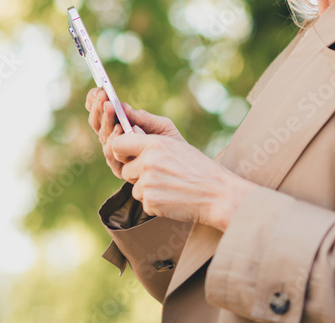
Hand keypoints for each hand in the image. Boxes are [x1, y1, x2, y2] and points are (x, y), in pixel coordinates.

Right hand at [85, 87, 179, 178]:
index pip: (102, 113)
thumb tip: (122, 106)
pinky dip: (114, 140)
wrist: (184, 169)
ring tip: (110, 107)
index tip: (98, 89)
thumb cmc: (172, 144)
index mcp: (121, 127)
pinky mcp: (120, 169)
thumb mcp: (161, 125)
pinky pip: (112, 154)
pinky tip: (119, 128)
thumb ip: (143, 117)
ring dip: (106, 121)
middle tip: (103, 96)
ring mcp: (116, 154)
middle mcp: (114, 140)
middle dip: (99, 109)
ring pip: (103, 137)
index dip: (95, 102)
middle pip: (98, 124)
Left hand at [111, 133, 258, 230]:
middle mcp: (148, 162)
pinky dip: (155, 201)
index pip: (118, 144)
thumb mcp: (176, 144)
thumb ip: (149, 137)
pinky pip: (144, 201)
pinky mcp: (150, 202)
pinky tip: (172, 196)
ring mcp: (148, 184)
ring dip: (147, 188)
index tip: (130, 154)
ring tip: (170, 184)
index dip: (121, 150)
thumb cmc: (198, 166)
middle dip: (138, 173)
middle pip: (125, 169)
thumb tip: (128, 131)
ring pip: (134, 187)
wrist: (217, 193)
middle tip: (161, 173)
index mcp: (154, 144)